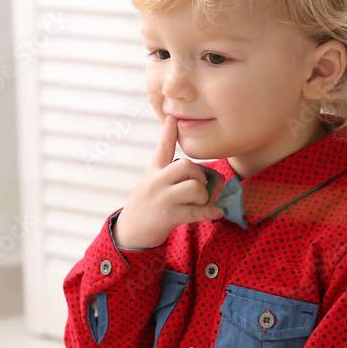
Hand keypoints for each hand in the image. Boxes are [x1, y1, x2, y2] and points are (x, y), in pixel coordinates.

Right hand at [113, 114, 224, 248]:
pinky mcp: (169, 216)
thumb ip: (168, 174)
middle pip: (186, 165)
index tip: (173, 115)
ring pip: (194, 187)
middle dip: (200, 176)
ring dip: (203, 196)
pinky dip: (210, 212)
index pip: (163, 146)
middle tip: (199, 187)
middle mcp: (157, 181)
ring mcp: (163, 198)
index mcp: (154, 171)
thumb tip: (197, 172)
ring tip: (199, 202)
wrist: (130, 233)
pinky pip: (197, 211)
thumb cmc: (145, 206)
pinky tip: (217, 212)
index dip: (169, 130)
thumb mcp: (150, 184)